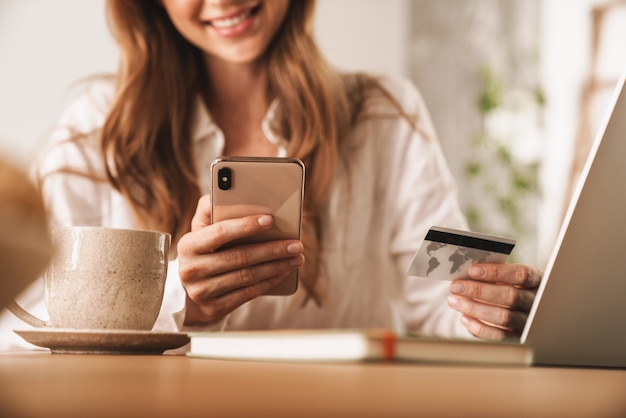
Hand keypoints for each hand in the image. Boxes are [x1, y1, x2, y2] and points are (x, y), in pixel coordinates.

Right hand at [177, 195, 304, 325]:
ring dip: (276, 266)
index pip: (219, 233)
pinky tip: (284, 272)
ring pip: (247, 277)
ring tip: (297, 257)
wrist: (185, 292)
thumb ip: (210, 209)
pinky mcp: (214, 308)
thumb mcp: (200, 230)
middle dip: (272, 249)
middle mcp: (192, 270)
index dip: (245, 225)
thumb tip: (223, 190)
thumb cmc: (202, 251)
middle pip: (239, 257)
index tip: (270, 219)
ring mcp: (202, 292)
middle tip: (296, 244)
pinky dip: (269, 281)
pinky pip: (248, 293)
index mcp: (188, 245)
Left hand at [447, 263, 541, 340]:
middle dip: (479, 291)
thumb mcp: (508, 276)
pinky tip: (464, 318)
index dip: (496, 272)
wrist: (523, 309)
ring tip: (454, 301)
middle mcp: (536, 302)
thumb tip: (465, 271)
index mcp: (537, 280)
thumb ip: (493, 273)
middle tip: (456, 286)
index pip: (521, 274)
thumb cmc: (511, 286)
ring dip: (475, 308)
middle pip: (511, 296)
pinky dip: (480, 328)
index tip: (472, 270)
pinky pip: (500, 336)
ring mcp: (529, 321)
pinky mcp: (519, 337)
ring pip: (504, 317)